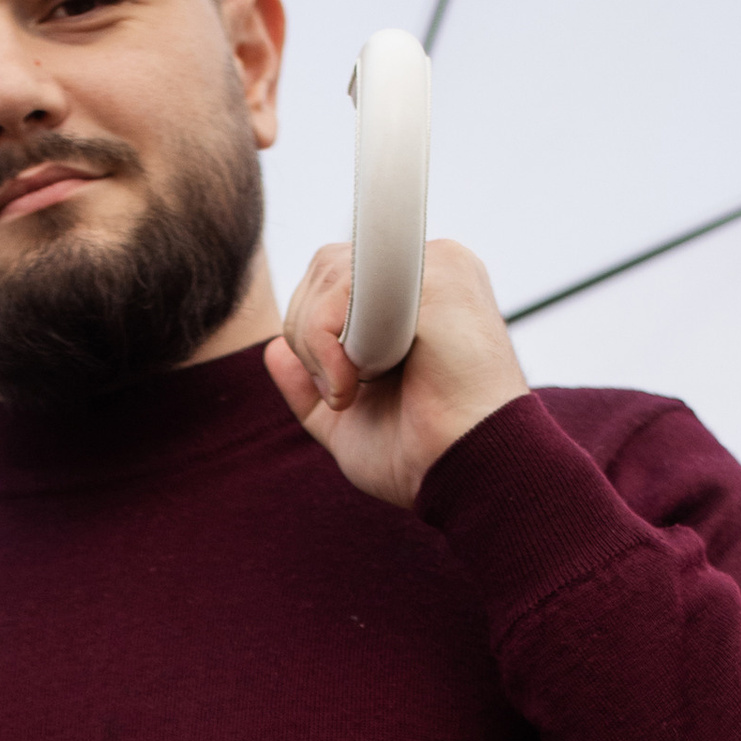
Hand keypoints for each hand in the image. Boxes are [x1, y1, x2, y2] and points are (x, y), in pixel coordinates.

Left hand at [266, 236, 527, 510]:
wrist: (468, 474)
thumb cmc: (421, 455)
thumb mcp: (348, 422)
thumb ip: (308, 385)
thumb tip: (271, 350)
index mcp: (415, 295)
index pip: (334, 278)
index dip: (314, 333)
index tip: (344, 390)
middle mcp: (431, 268)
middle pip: (324, 267)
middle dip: (308, 339)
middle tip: (344, 393)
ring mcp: (437, 266)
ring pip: (330, 276)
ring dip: (320, 347)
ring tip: (357, 389)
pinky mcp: (438, 277)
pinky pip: (346, 289)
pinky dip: (332, 343)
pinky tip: (362, 380)